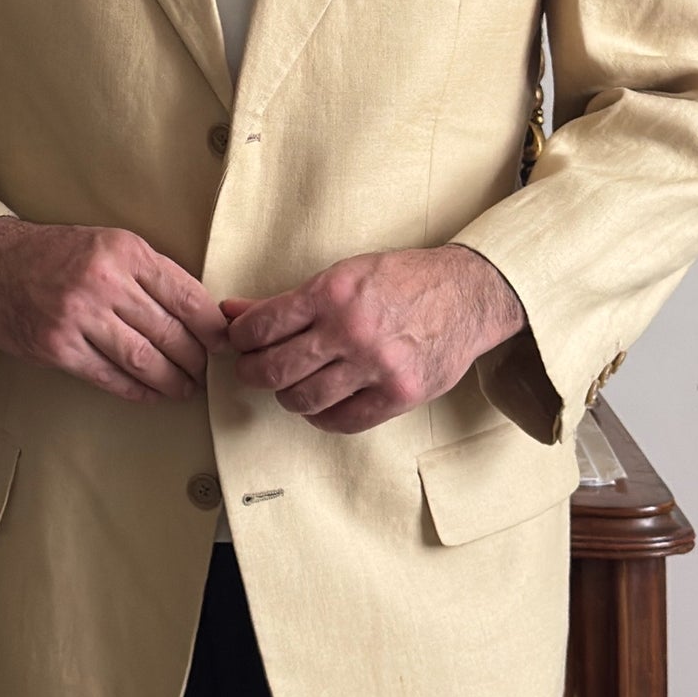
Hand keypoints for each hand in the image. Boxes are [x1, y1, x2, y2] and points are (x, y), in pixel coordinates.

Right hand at [0, 217, 225, 403]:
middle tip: (204, 373)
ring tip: (183, 390)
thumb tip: (199, 313)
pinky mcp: (57, 347)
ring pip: (142, 359)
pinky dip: (136, 391)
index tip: (224, 344)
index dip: (211, 327)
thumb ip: (149, 273)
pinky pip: (108, 376)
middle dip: (194, 359)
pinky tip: (150, 394)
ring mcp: (78, 316)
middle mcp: (103, 281)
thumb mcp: (108, 244)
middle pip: (168, 332)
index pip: (185, 295)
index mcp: (124, 251)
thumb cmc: (56, 254)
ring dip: (170, 381)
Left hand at [225, 246, 522, 435]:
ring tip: (291, 385)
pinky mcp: (399, 395)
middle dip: (253, 373)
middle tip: (253, 370)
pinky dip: (321, 417)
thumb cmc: (401, 281)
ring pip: (303, 400)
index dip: (240, 339)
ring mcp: (377, 366)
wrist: (466, 295)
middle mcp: (352, 330)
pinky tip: (321, 403)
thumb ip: (287, 300)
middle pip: (275, 370)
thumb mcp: (343, 275)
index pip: (262, 326)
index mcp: (333, 292)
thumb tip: (231, 312)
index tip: (239, 343)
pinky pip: (342, 421)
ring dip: (287, 396)